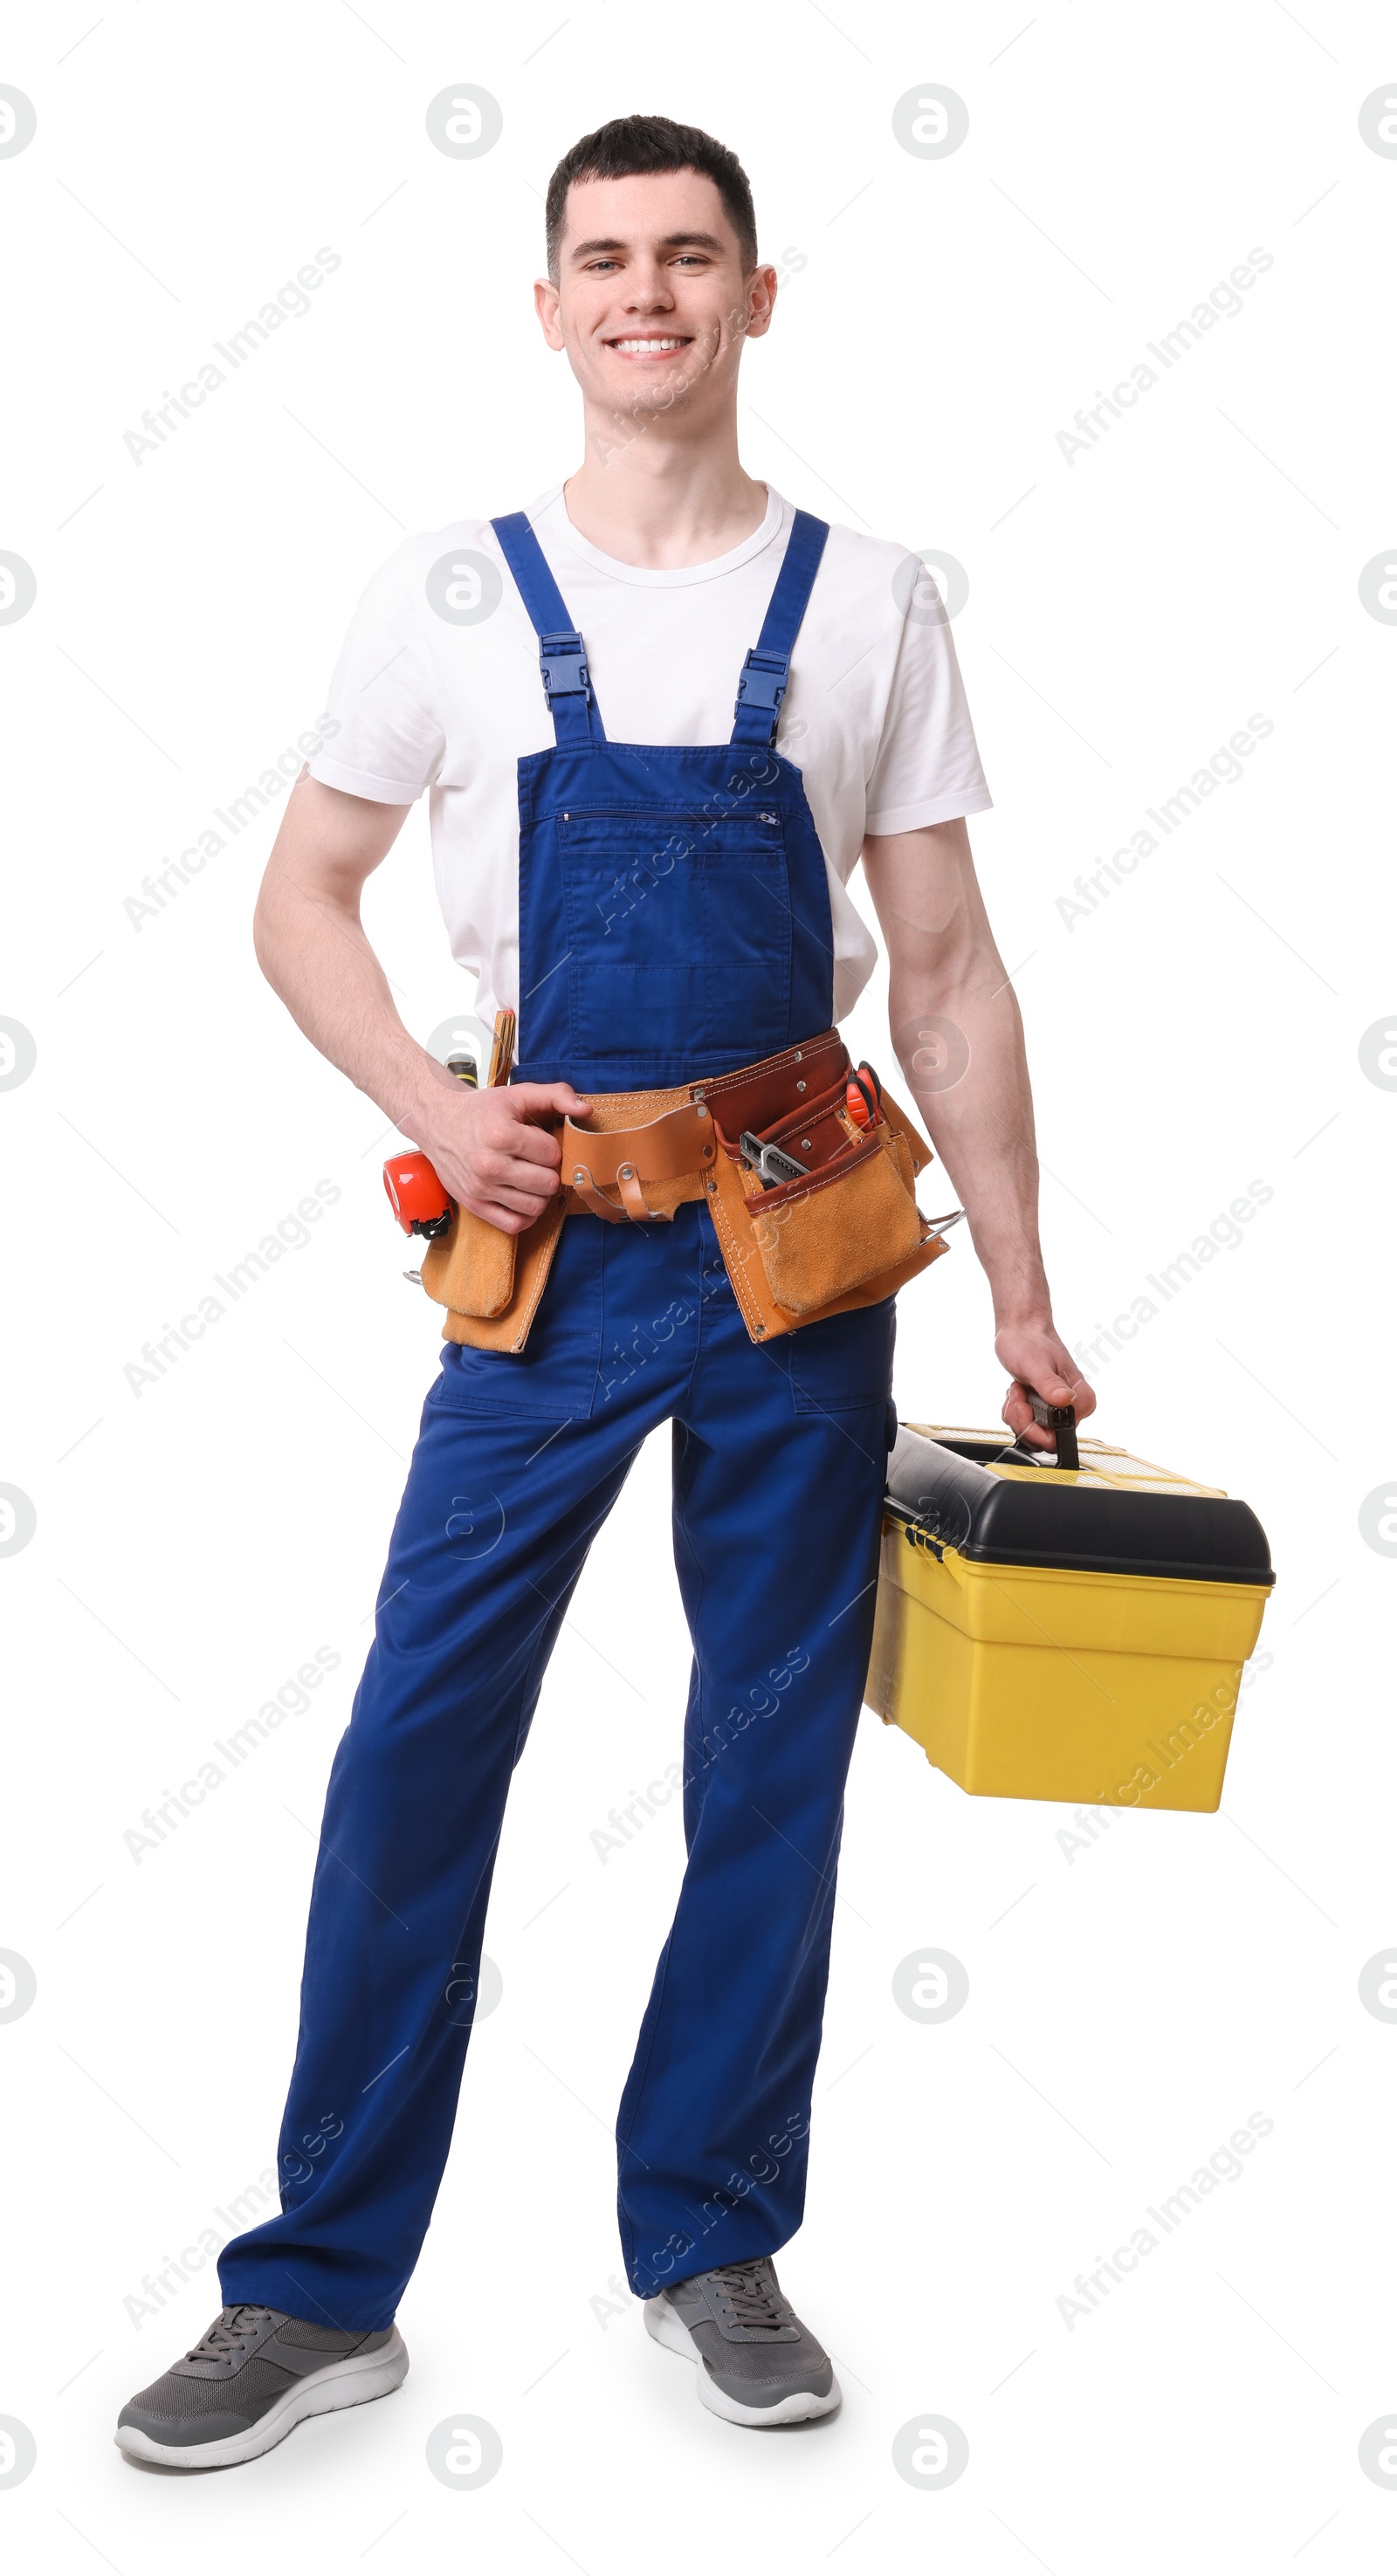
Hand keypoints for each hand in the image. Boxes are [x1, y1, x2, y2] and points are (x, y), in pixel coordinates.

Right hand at [417, 1080, 592, 1234]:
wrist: (439, 1122)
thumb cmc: (481, 1110)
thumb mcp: (518, 1094)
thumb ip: (556, 1095)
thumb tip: (585, 1111)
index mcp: (501, 1134)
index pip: (552, 1154)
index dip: (552, 1148)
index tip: (540, 1142)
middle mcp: (489, 1165)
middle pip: (547, 1183)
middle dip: (549, 1172)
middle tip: (538, 1162)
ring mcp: (481, 1188)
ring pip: (535, 1207)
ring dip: (540, 1194)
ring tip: (532, 1178)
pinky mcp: (475, 1205)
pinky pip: (514, 1225)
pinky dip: (526, 1216)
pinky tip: (524, 1197)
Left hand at [994, 1320, 1096, 1451]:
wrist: (1021, 1330)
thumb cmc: (1030, 1342)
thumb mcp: (1036, 1364)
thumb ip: (1050, 1385)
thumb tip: (1065, 1401)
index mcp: (1080, 1399)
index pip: (1062, 1437)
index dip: (1037, 1428)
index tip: (1027, 1405)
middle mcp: (1072, 1407)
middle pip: (1044, 1438)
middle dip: (1023, 1419)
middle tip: (1019, 1394)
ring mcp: (1058, 1408)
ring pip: (1033, 1432)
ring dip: (1017, 1413)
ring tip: (1019, 1389)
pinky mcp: (1045, 1408)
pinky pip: (1026, 1424)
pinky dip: (1015, 1410)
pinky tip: (1018, 1391)